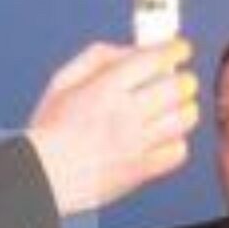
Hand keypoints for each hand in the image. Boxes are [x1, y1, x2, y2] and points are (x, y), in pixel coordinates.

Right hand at [25, 39, 197, 213]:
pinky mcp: (141, 171)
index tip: (182, 48)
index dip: (174, 49)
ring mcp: (135, 145)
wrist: (43, 178)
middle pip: (175, 87)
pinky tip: (164, 136)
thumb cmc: (50, 128)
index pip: (152, 60)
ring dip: (185, 108)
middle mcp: (123, 115)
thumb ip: (99, 57)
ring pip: (183, 119)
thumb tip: (133, 49)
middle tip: (181, 79)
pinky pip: (178, 151)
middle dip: (183, 78)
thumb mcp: (63, 81)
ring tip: (174, 108)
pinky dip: (176, 141)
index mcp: (103, 90)